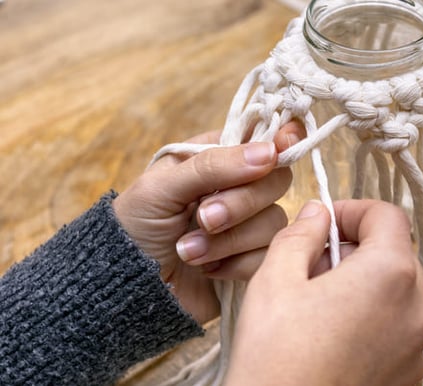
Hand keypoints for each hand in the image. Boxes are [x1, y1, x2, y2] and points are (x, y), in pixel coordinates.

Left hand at [112, 121, 304, 323]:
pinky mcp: (253, 261)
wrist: (126, 289)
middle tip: (203, 219)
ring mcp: (249, 225)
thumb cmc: (134, 228)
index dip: (282, 140)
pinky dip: (236, 265)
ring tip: (188, 252)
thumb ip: (213, 166)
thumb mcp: (161, 188)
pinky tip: (208, 269)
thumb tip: (269, 152)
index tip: (281, 148)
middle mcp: (240, 187)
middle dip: (241, 204)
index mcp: (218, 157)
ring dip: (229, 240)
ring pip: (274, 221)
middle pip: (277, 181)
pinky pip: (269, 255)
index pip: (264, 139)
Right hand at [227, 200, 422, 385]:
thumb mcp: (275, 280)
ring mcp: (418, 348)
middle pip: (396, 255)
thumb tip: (318, 213)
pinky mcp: (409, 376)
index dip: (354, 211)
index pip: (389, 216)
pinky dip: (372, 322)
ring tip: (318, 308)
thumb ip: (301, 235)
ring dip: (363, 287)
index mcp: (391, 275)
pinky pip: (397, 331)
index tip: (324, 224)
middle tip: (311, 268)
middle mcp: (418, 310)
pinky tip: (331, 339)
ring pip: (397, 295)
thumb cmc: (276, 359)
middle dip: (355, 251)